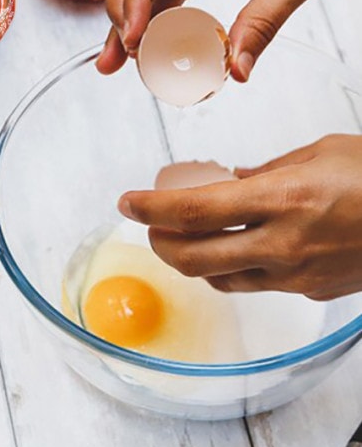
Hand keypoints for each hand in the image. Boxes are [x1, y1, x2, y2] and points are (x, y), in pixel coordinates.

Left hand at [117, 135, 361, 300]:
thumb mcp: (319, 153)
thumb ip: (267, 171)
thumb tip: (230, 180)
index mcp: (282, 198)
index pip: (194, 210)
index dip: (151, 208)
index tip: (127, 201)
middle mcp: (283, 243)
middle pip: (194, 258)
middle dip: (160, 243)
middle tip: (149, 224)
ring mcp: (297, 276)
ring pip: (221, 279)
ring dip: (193, 260)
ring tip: (183, 239)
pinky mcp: (311, 292)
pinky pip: (258, 285)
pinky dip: (236, 268)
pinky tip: (238, 249)